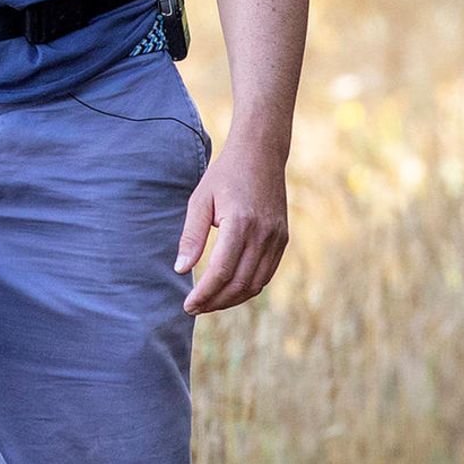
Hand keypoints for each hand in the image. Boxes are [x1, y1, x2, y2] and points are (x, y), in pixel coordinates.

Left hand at [174, 133, 288, 314]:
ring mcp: (277, 238)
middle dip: (215, 302)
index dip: (204, 293)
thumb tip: (180, 269)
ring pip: (255, 284)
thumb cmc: (224, 175)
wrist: (261, 154)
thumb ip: (191, 236)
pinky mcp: (283, 239)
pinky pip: (266, 274)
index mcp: (240, 222)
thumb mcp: (199, 200)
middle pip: (239, 283)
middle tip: (194, 309)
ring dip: (231, 300)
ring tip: (209, 303)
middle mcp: (263, 234)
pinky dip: (248, 288)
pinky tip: (229, 290)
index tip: (187, 304)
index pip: (221, 271)